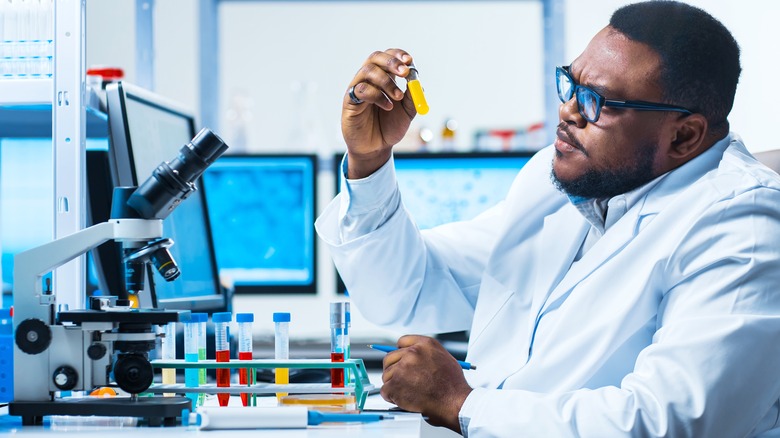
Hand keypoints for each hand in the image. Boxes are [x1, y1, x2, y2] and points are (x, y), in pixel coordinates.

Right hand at [342, 49, 416, 178]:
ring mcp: (358, 88)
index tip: (409, 61)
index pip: (388, 56)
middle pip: (375, 58)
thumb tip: (418, 83)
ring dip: (386, 81)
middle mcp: (369, 80)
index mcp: (384, 78)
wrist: (376, 148)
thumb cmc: (389, 127)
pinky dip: (377, 95)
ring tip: (398, 97)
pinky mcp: (349, 101)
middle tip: (404, 72)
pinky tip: (387, 107)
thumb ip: (413, 98)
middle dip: (391, 62)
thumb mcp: (407, 113)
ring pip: (368, 71)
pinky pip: (361, 89)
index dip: (398, 55)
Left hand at [380, 335, 472, 432]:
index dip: (401, 353)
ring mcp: (402, 369)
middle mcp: (412, 353)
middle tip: (400, 379)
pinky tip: (402, 399)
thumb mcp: (443, 357)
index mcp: (424, 345)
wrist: (454, 401)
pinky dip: (391, 397)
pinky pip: (385, 390)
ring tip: (406, 391)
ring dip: (393, 384)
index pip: (402, 342)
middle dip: (393, 369)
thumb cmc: (453, 384)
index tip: (400, 360)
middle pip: (390, 358)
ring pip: (387, 375)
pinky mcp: (395, 385)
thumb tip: (414, 356)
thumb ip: (426, 353)